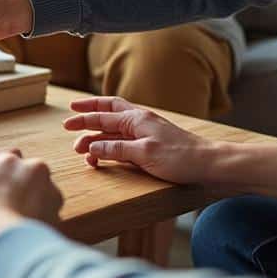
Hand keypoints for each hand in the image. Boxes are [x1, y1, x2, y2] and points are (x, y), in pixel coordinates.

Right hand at [63, 96, 214, 184]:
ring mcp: (146, 133)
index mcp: (136, 119)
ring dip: (97, 137)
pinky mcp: (151, 146)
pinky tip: (105, 154)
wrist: (209, 164)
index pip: (103, 115)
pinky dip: (110, 146)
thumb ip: (116, 148)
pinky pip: (124, 142)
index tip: (67, 123)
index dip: (83, 119)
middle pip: (108, 113)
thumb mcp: (144, 153)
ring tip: (83, 150)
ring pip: (114, 129)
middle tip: (69, 126)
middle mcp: (139, 122)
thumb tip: (93, 146)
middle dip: (88, 117)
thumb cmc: (180, 157)